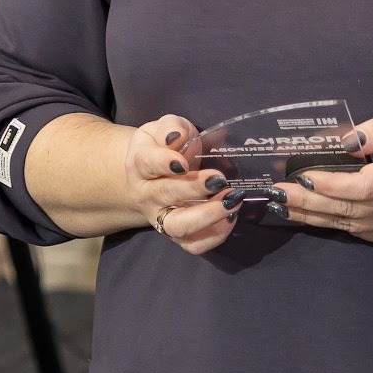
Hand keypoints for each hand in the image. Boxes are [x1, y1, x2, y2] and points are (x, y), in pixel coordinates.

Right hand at [127, 114, 237, 254]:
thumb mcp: (165, 128)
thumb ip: (171, 128)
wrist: (155, 171)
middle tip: (219, 179)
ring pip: (178, 226)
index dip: (164, 163)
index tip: (183, 163)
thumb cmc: (165, 146)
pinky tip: (231, 216)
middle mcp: (146, 195)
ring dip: (208, 216)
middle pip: (165, 196)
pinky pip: (194, 244)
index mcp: (139, 164)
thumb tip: (176, 137)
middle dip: (194, 188)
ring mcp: (161, 217)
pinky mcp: (179, 234)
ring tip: (232, 200)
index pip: (147, 163)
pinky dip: (215, 235)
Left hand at [268, 108, 372, 245]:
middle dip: (309, 202)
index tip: (302, 177)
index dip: (331, 186)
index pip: (363, 186)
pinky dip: (332, 224)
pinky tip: (308, 215)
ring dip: (314, 216)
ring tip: (283, 204)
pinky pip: (359, 232)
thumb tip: (345, 141)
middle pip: (350, 209)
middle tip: (278, 193)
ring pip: (350, 225)